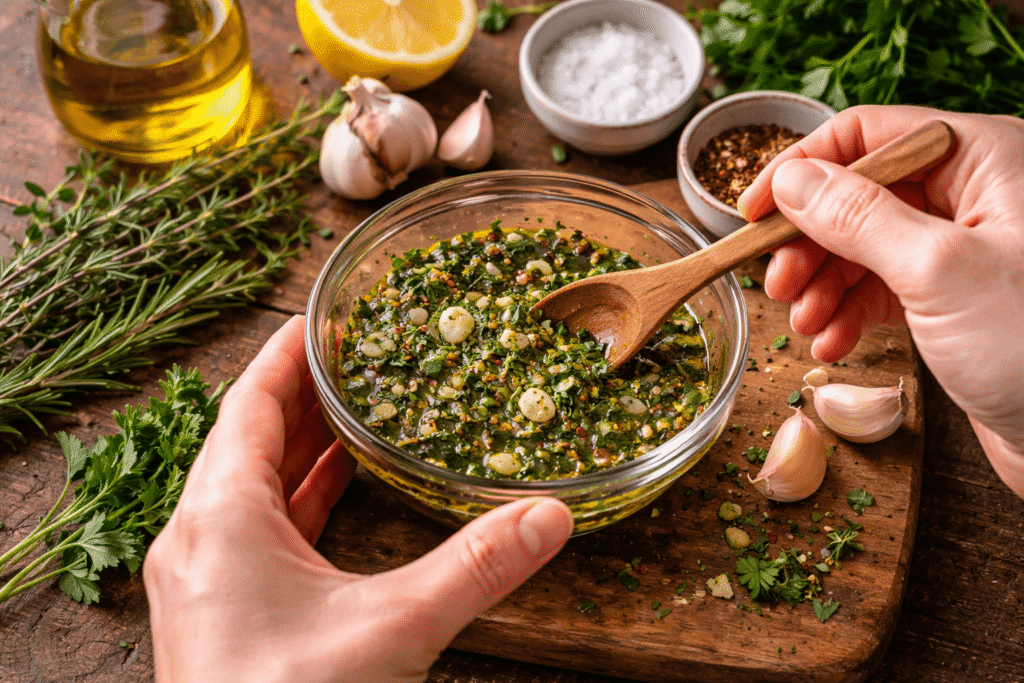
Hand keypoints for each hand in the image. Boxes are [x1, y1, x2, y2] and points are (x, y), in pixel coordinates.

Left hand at [143, 315, 573, 682]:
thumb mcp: (394, 629)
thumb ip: (475, 568)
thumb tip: (548, 516)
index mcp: (219, 518)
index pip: (250, 406)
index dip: (284, 355)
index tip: (317, 317)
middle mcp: (197, 539)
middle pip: (246, 438)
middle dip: (299, 395)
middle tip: (348, 357)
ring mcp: (203, 580)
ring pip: (247, 486)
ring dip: (296, 448)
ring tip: (347, 414)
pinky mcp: (220, 613)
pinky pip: (253, 529)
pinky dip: (293, 499)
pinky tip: (331, 494)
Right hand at [736, 105, 1023, 496]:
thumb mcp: (937, 271)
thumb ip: (857, 217)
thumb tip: (792, 181)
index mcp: (985, 158)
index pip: (868, 135)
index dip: (802, 168)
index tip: (752, 212)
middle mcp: (974, 195)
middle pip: (858, 194)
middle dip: (809, 240)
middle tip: (775, 284)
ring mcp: (962, 249)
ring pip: (863, 246)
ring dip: (822, 283)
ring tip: (803, 322)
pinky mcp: (954, 300)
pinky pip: (881, 290)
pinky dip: (847, 313)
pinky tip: (831, 343)